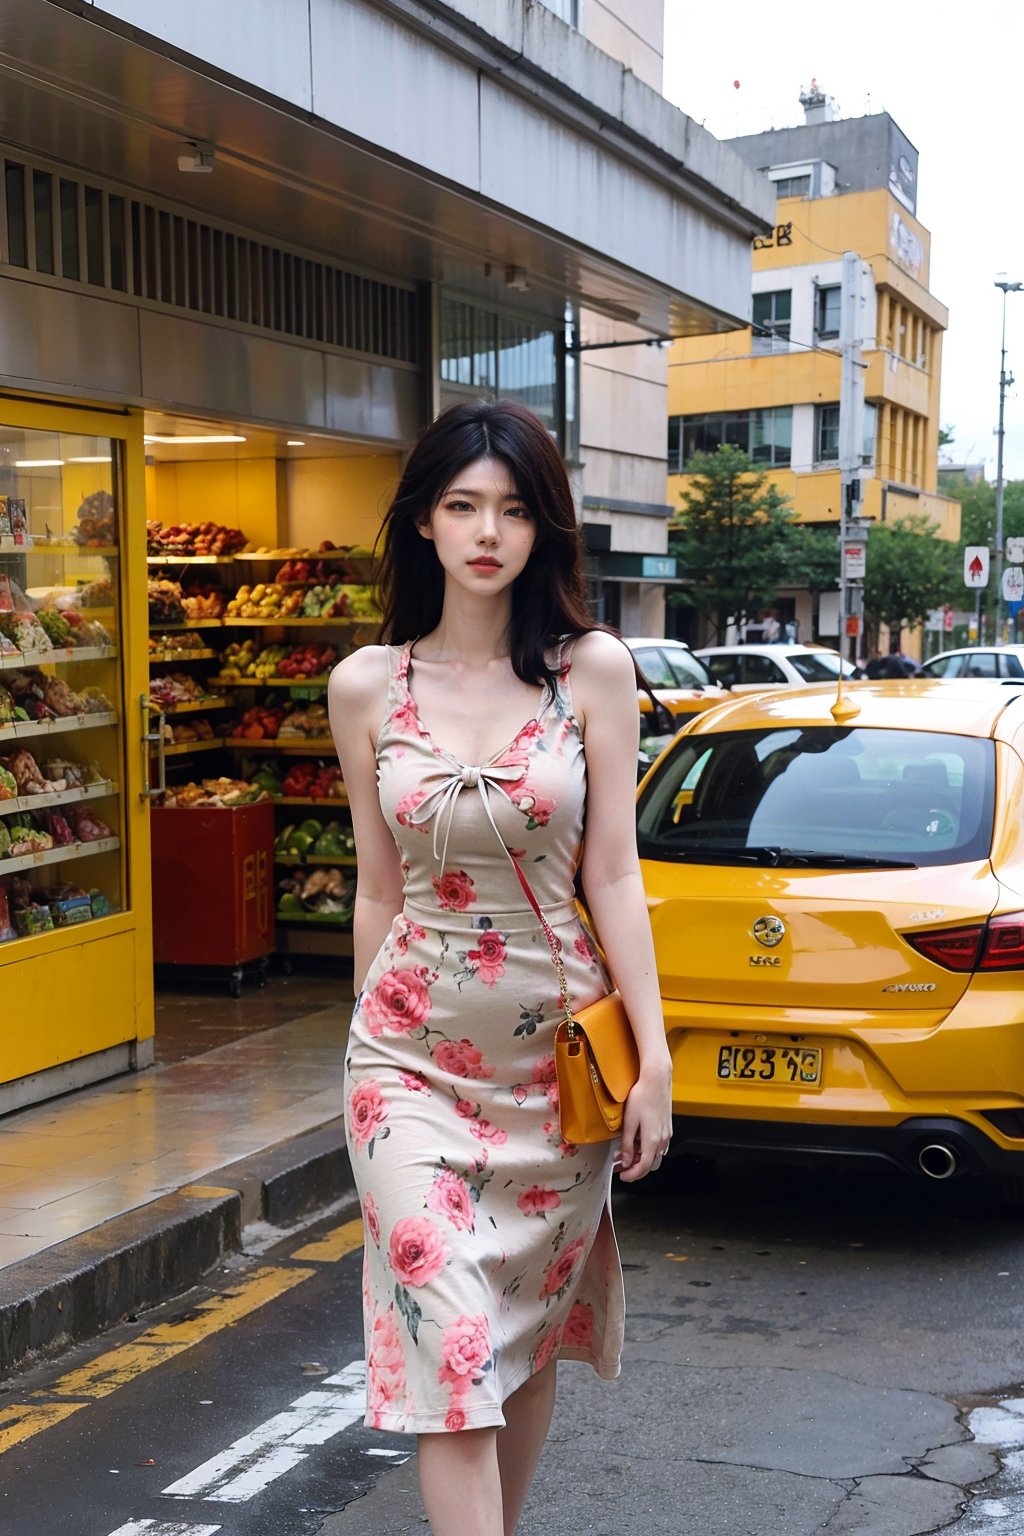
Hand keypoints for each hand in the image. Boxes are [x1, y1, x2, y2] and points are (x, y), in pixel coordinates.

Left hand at [617, 1060, 672, 1182]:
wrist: (656, 1080)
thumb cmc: (642, 1096)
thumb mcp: (629, 1121)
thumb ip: (628, 1144)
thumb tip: (626, 1160)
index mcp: (652, 1140)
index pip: (644, 1167)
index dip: (632, 1175)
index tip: (623, 1175)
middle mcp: (662, 1140)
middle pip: (651, 1164)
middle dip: (637, 1169)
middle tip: (622, 1166)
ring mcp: (666, 1134)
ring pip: (655, 1156)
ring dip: (643, 1159)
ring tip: (628, 1153)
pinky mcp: (667, 1127)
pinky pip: (659, 1146)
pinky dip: (649, 1150)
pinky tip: (639, 1142)